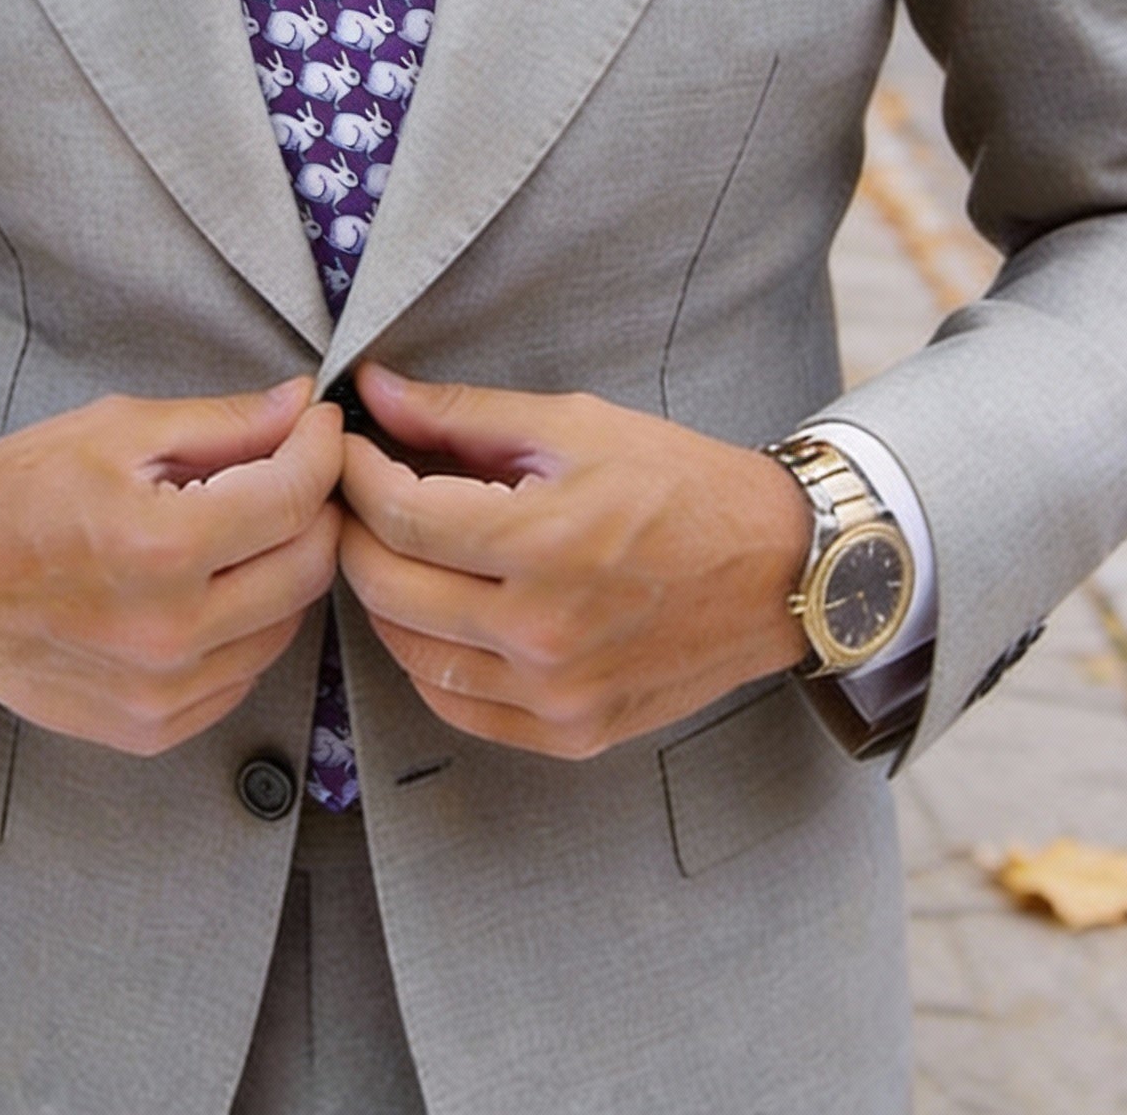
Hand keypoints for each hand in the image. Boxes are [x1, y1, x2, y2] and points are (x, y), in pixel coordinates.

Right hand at [0, 379, 342, 755]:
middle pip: (307, 566)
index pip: (294, 498)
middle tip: (292, 470)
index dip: (321, 450)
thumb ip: (224, 423)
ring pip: (286, 624)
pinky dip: (247, 624)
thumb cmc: (17, 491)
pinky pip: (243, 672)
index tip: (317, 426)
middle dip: (315, 507)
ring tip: (245, 526)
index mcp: (159, 546)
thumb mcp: (118, 430)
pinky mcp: (151, 728)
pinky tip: (211, 585)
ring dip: (284, 567)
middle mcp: (167, 632)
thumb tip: (301, 406)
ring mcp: (161, 692)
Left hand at [337, 365, 812, 759]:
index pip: (399, 515)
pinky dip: (428, 659)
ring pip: (410, 653)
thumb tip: (374, 391)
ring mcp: (555, 695)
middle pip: (388, 587)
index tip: (347, 448)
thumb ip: (463, 414)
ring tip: (396, 548)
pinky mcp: (571, 733)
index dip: (355, 474)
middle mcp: (543, 632)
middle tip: (357, 494)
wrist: (779, 569)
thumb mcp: (575, 425)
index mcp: (544, 542)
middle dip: (354, 531)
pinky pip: (457, 706)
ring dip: (385, 596)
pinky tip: (438, 612)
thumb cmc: (682, 485)